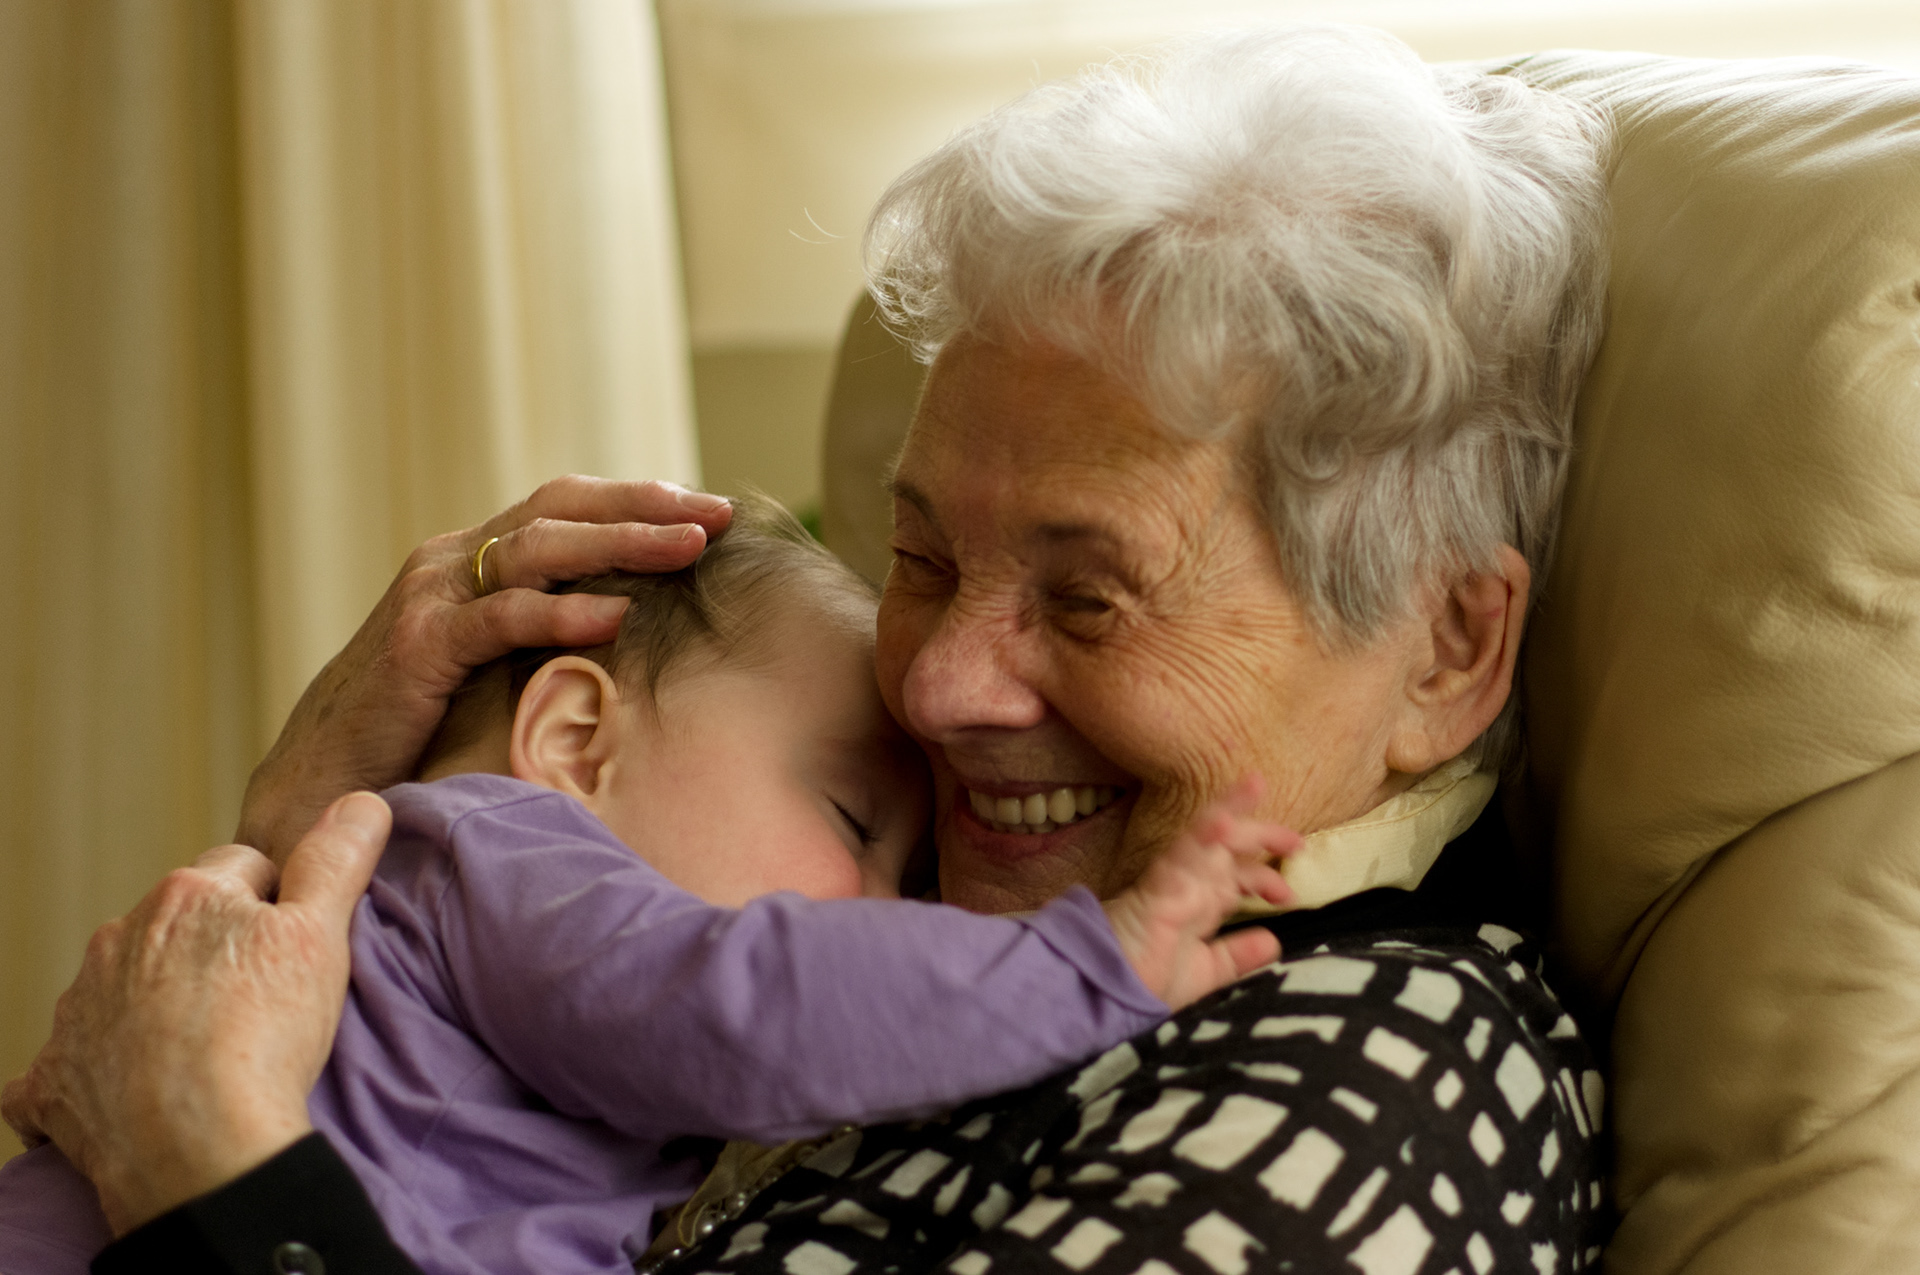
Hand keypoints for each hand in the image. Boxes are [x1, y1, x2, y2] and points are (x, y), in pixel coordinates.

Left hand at [2, 793, 390, 1235]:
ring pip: (122, 990)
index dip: (278, 905)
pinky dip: (95, 1078)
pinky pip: (67, 1068)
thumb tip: (361, 801)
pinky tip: (131, 1100)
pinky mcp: (49, 1082)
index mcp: (185, 897)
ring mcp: (76, 1013)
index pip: (243, 869)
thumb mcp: (322, 936)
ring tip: (205, 1056)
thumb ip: (338, 859)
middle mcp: (117, 940)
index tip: (296, 951)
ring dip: (154, 1009)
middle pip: (176, 927)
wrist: (198, 1151)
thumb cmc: (264, 1038)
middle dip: (211, 954)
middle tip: (258, 1006)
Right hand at [239, 476, 730, 859]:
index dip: (638, 501)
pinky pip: (501, 617)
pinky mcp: (419, 645)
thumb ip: (544, 637)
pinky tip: (618, 614)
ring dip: (622, 542)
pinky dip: (562, 610)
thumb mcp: (493, 668)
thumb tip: (638, 631)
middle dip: (646, 507)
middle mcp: (451, 562)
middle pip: (561, 509)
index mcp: (473, 561)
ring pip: (538, 548)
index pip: (566, 507)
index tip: (709, 511)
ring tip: (689, 549)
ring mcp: (431, 596)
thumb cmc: (419, 731)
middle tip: (718, 514)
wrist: (323, 779)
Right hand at [1103, 776, 1299, 1010]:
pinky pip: (1180, 856)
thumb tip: (1272, 941)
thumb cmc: (1144, 982)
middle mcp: (1188, 886)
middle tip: (1297, 842)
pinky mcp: (1158, 888)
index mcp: (1198, 904)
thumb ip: (1235, 955)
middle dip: (1261, 836)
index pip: (1234, 875)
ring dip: (1230, 811)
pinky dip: (1201, 837)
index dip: (1263, 876)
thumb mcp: (1203, 971)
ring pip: (1204, 837)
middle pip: (1227, 848)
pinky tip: (1222, 822)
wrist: (1104, 995)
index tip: (1289, 893)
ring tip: (1255, 785)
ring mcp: (1173, 882)